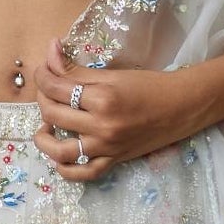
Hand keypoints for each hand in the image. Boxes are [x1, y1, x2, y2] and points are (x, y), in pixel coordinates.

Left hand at [31, 36, 215, 182]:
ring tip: (44, 129)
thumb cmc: (150, 86)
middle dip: (42, 99)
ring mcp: (106, 147)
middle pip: (52, 114)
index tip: (43, 70)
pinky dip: (65, 169)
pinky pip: (83, 173)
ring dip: (43, 140)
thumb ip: (76, 68)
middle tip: (47, 92)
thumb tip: (50, 50)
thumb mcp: (112, 74)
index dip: (42, 76)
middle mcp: (102, 125)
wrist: (181, 108)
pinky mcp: (113, 161)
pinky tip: (58, 156)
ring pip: (60, 150)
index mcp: (102, 97)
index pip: (56, 87)